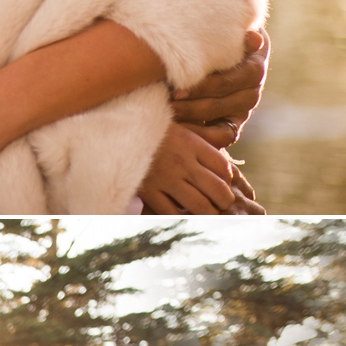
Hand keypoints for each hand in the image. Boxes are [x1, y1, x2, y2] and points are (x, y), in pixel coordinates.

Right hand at [141, 123, 255, 211]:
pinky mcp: (149, 192)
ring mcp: (165, 179)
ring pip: (199, 205)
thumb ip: (203, 141)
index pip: (223, 167)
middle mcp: (182, 162)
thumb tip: (226, 155)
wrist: (117, 132)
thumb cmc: (153, 132)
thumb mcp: (180, 128)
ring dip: (209, 212)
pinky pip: (172, 213)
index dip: (229, 179)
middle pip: (217, 190)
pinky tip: (184, 214)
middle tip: (223, 203)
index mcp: (191, 144)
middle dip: (225, 200)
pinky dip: (183, 217)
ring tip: (209, 212)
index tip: (225, 183)